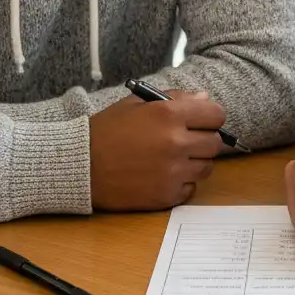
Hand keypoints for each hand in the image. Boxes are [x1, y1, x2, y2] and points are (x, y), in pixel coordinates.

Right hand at [89, 90, 228, 211]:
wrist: (78, 166)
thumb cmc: (107, 131)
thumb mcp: (137, 104)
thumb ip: (175, 98)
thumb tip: (205, 99)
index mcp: (169, 114)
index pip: (217, 115)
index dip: (210, 117)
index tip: (201, 121)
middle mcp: (176, 143)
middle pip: (215, 143)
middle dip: (204, 140)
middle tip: (187, 141)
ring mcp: (172, 172)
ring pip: (206, 167)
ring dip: (195, 162)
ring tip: (172, 158)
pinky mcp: (166, 195)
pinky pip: (191, 188)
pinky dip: (182, 183)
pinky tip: (163, 175)